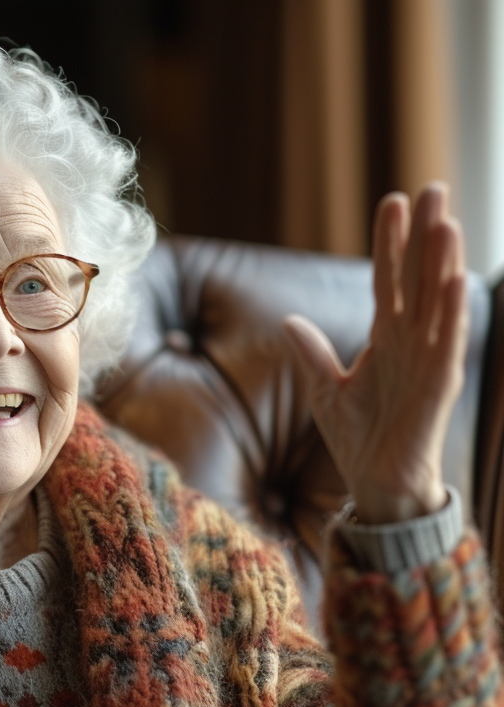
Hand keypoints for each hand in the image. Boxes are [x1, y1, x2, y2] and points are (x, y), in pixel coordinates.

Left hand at [283, 183, 466, 523]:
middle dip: (425, 235)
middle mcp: (412, 343)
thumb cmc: (359, 438)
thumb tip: (289, 321)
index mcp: (386, 340)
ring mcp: (429, 361)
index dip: (390, 243)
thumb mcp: (326, 391)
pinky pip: (447, 343)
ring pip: (437, 302)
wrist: (376, 484)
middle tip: (432, 188)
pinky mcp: (439, 386)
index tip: (392, 202)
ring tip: (446, 219)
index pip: (388, 280)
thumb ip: (312, 354)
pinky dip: (450, 313)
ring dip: (442, 262)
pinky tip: (452, 280)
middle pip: (419, 279)